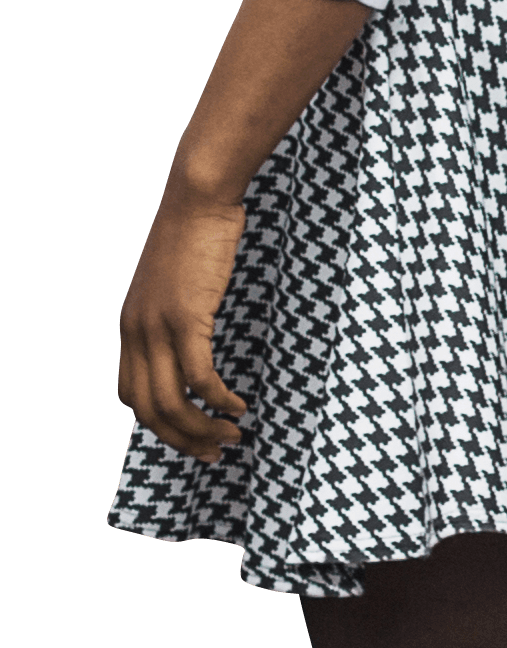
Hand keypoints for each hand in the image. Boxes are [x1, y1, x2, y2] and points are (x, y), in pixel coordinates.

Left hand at [118, 186, 247, 462]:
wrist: (198, 194)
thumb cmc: (196, 231)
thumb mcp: (172, 281)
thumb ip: (173, 312)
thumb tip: (193, 336)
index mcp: (129, 325)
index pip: (130, 396)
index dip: (159, 425)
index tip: (191, 435)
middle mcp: (135, 332)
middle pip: (148, 411)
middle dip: (182, 441)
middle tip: (214, 453)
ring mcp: (157, 327)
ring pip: (172, 404)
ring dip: (202, 429)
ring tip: (231, 436)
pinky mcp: (186, 318)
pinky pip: (199, 379)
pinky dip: (218, 401)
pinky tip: (237, 405)